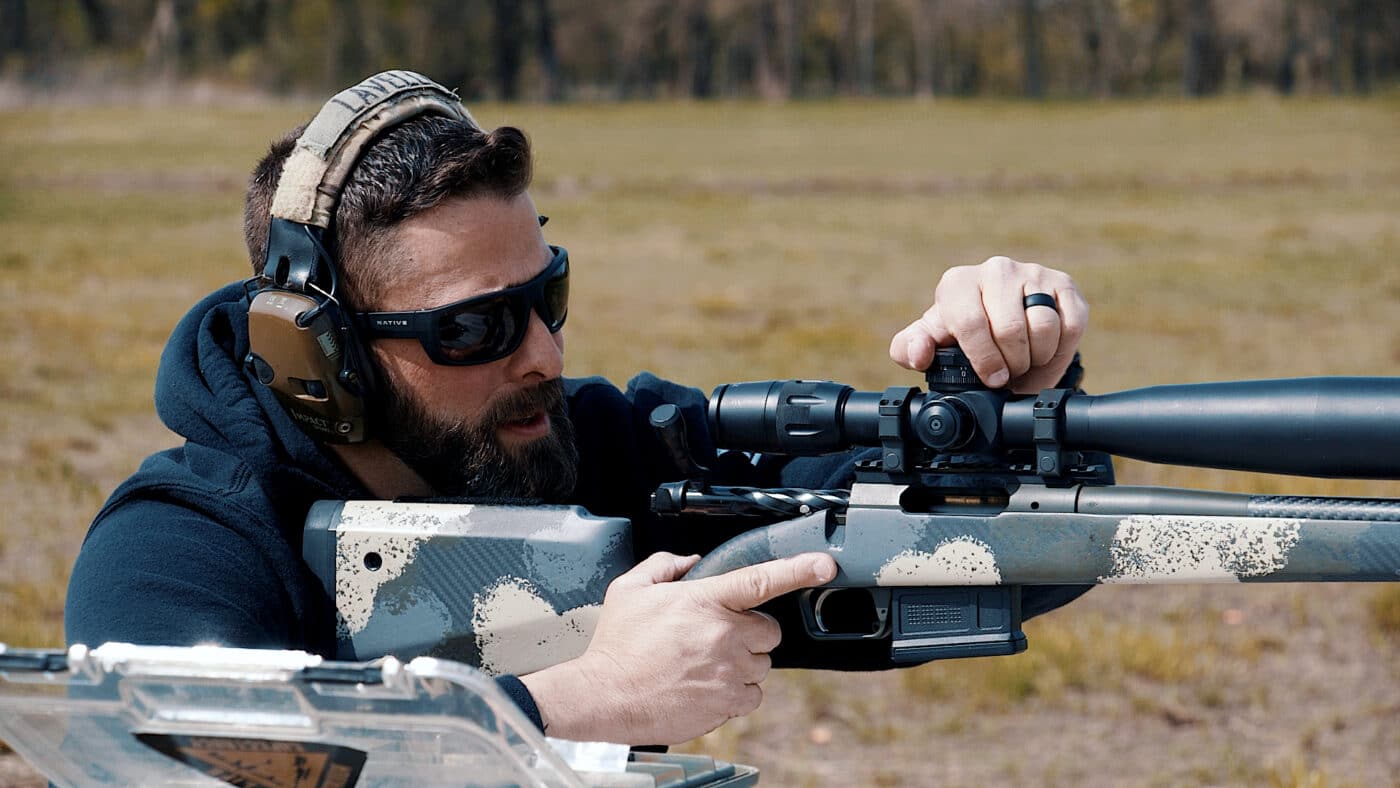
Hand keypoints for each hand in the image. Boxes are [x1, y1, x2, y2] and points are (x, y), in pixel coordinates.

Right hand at [520, 551, 837, 744]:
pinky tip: (707, 686)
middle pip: (769, 631)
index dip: (798, 569)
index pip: (761, 579)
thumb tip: (690, 564)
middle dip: (750, 631)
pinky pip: (752, 695)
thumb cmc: (616, 646)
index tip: (824, 565)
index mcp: (704, 601)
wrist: (604, 697)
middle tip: (718, 636)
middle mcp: (723, 635)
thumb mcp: (630, 590)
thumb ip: (664, 566)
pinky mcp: (726, 703)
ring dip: (743, 663)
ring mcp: (728, 672)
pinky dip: (736, 692)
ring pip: (761, 664)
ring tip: (705, 664)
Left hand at [889, 256, 1087, 393]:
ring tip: (1025, 361)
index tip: (992, 379)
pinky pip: (1071, 324)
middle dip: (1011, 363)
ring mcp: (1032, 273)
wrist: (1000, 320)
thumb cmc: (961, 334)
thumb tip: (918, 354)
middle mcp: (995, 270)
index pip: (970, 323)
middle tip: (1008, 372)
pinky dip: (1061, 349)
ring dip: (1036, 358)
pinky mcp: (1063, 284)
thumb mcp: (931, 342)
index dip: (984, 360)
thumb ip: (909, 349)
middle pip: (1010, 329)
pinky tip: (1045, 351)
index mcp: (958, 283)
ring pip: (1043, 327)